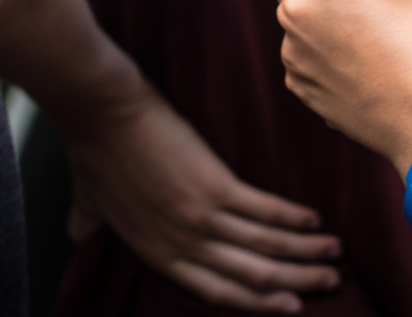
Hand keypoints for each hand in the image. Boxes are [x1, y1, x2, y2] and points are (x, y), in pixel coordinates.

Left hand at [63, 89, 341, 312]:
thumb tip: (77, 236)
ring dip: (305, 254)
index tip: (289, 308)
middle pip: (251, 277)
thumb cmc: (93, 151)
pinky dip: (293, 218)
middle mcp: (182, 245)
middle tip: (329, 284)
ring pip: (265, 248)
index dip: (257, 304)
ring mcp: (200, 218)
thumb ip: (88, 225)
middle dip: (296, 284)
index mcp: (156, 253)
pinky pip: (264, 210)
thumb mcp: (88, 203)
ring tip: (333, 254)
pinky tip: (315, 220)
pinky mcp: (215, 185)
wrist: (103, 113)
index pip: (216, 292)